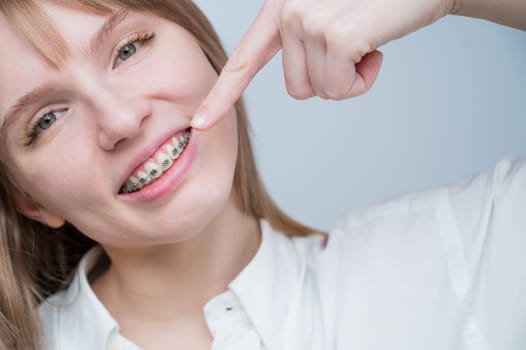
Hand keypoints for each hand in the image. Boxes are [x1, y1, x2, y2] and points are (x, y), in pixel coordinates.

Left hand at [192, 0, 453, 128]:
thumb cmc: (377, 5)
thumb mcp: (331, 20)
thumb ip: (307, 43)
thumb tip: (303, 83)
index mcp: (280, 10)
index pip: (244, 60)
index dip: (221, 95)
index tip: (201, 123)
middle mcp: (287, 11)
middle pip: (297, 90)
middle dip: (332, 79)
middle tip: (355, 45)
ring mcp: (308, 21)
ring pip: (321, 92)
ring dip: (351, 78)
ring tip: (366, 41)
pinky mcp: (335, 36)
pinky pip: (341, 89)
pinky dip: (365, 79)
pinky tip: (376, 47)